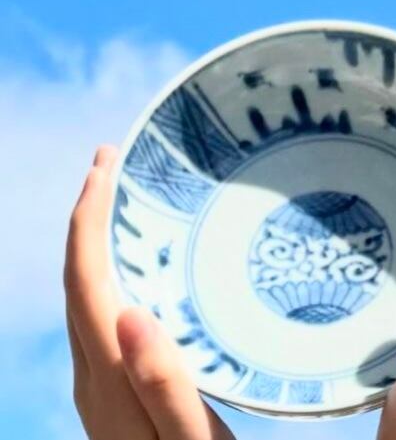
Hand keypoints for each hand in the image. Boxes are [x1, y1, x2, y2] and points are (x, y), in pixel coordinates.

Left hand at [65, 145, 233, 439]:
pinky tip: (148, 265)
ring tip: (127, 197)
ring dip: (100, 240)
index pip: (85, 280)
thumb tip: (128, 311)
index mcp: (109, 377)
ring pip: (87, 296)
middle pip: (77, 280)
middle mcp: (96, 376)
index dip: (89, 216)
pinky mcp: (120, 392)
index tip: (107, 161)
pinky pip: (104, 314)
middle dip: (90, 215)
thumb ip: (163, 383)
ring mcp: (104, 386)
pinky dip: (116, 270)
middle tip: (115, 158)